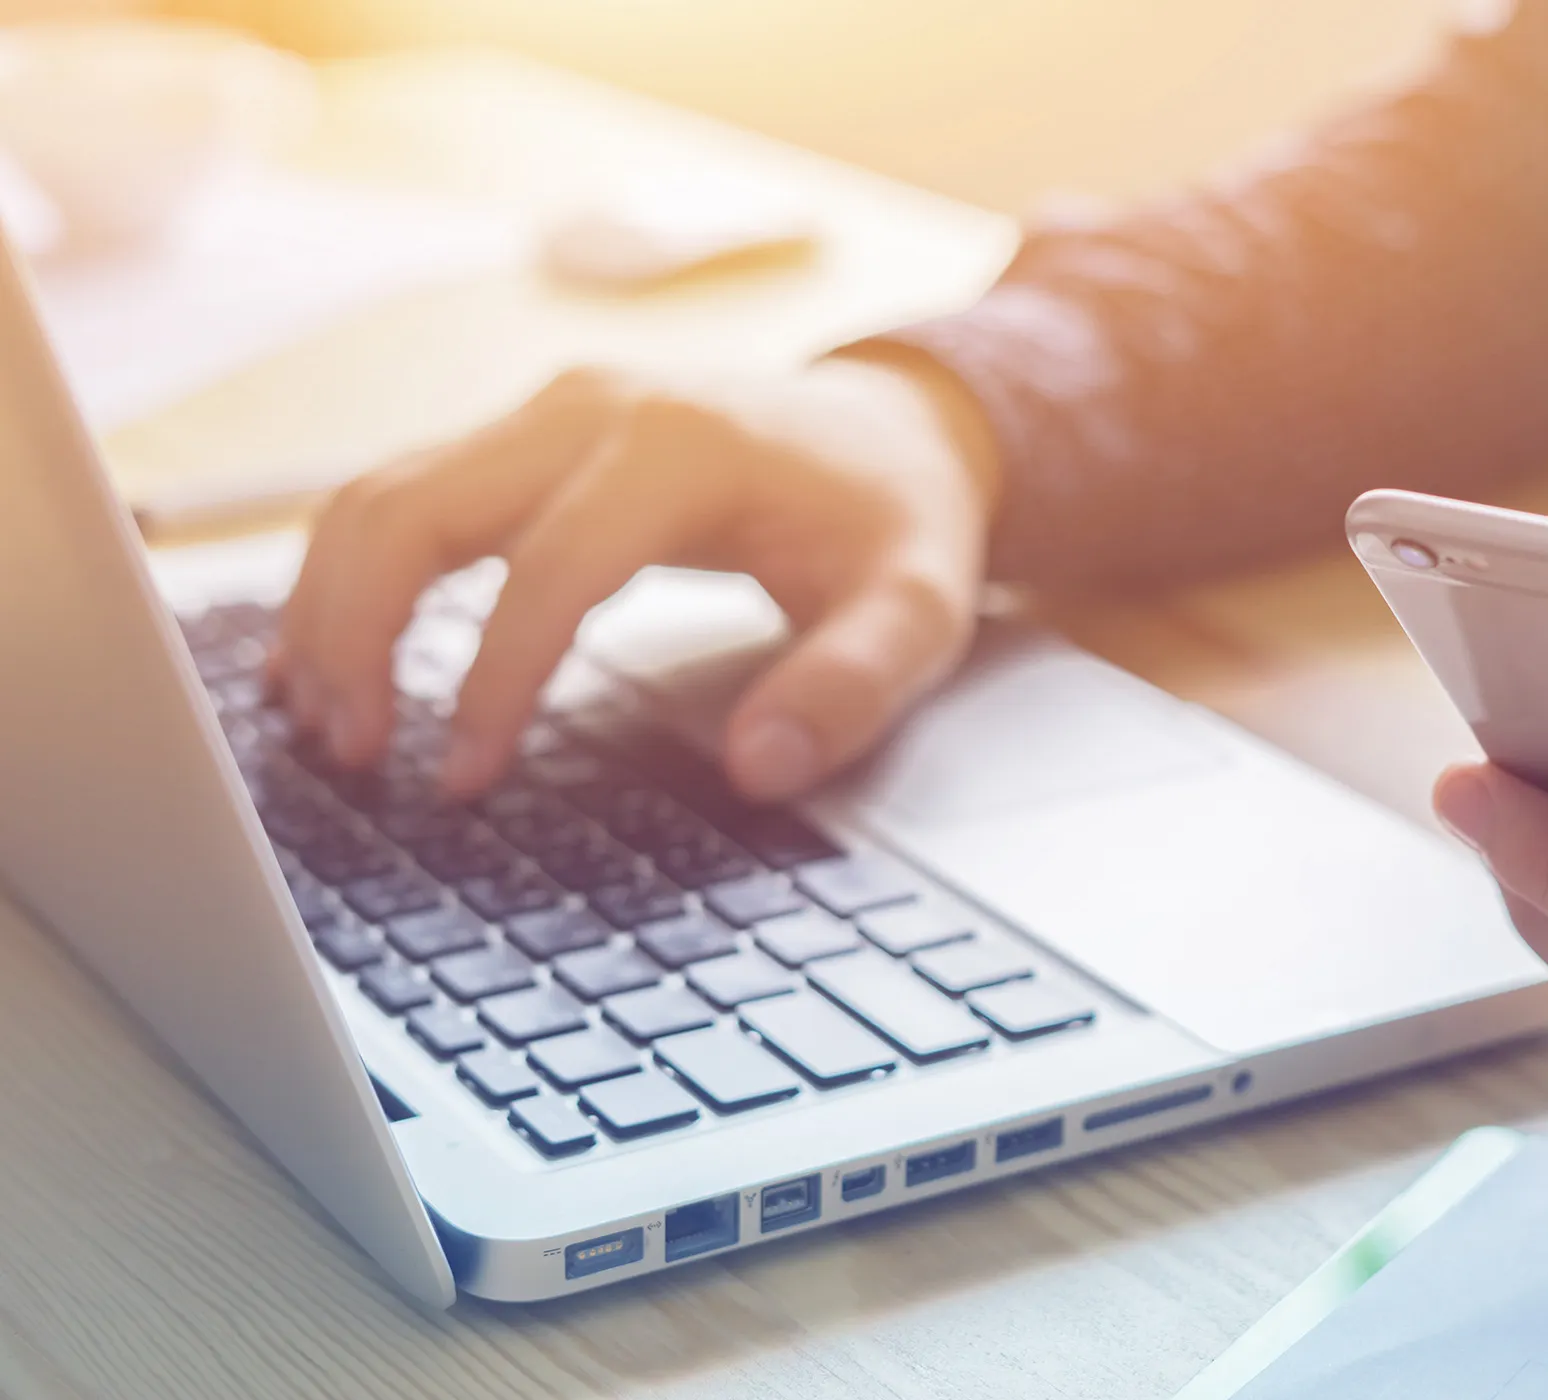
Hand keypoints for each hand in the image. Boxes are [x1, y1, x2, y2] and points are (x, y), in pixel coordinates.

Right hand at [272, 351, 999, 797]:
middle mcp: (593, 407)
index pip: (549, 570)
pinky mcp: (525, 435)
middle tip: (349, 754)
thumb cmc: (896, 520)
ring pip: (383, 494)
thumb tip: (760, 768)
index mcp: (681, 446)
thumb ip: (851, 687)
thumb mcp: (917, 610)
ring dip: (332, 605)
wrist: (897, 427)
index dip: (492, 682)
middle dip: (359, 633)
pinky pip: (403, 494)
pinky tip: (323, 655)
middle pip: (416, 507)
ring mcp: (547, 411)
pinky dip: (349, 572)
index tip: (463, 779)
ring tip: (324, 724)